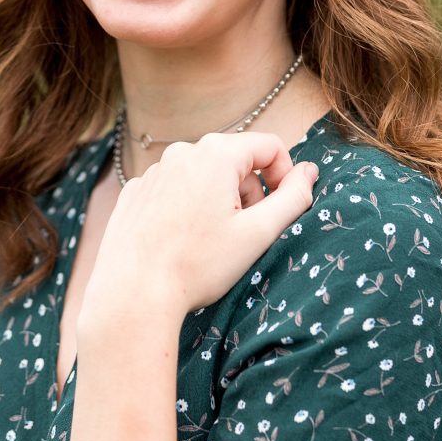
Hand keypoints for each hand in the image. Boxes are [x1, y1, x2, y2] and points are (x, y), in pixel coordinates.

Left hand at [83, 131, 318, 329]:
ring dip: (218, 202)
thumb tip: (309, 172)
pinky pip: (174, 190)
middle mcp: (182, 152)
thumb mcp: (258, 234)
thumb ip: (293, 198)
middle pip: (235, 161)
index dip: (284, 177)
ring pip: (203, 176)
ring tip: (209, 243)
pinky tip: (180, 243)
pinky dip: (186, 209)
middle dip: (249, 194)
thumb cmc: (198, 265)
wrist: (132, 294)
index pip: (270, 146)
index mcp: (216, 153)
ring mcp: (153, 171)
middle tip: (243, 235)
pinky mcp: (135, 192)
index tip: (278, 211)